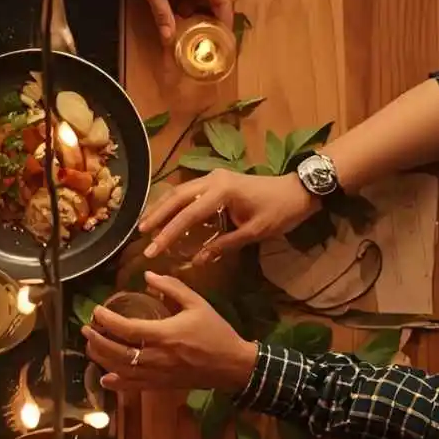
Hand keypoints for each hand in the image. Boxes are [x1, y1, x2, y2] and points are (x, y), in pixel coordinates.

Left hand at [82, 271, 256, 392]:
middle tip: (86, 329)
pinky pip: (133, 386)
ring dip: (101, 359)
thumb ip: (172, 287)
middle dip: (97, 341)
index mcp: (164, 335)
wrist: (232, 365)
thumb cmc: (216, 332)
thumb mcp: (197, 303)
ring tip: (91, 346)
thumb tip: (148, 275)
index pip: (126, 329)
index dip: (107, 320)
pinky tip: (104, 378)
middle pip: (117, 353)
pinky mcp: (161, 386)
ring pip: (121, 371)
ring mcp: (157, 375)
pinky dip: (116, 383)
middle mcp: (156, 357)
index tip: (97, 311)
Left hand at [125, 0, 232, 41]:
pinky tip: (184, 12)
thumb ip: (162, 14)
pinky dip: (197, 1)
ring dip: (204, 10)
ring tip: (195, 30)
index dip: (226, 21)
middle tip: (210, 40)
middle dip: (216, 19)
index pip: (223, 1)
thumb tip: (168, 38)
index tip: (226, 39)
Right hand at [140, 169, 315, 263]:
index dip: (167, 233)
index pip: (187, 214)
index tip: (152, 250)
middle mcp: (213, 179)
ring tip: (146, 225)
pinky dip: (175, 203)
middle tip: (140, 235)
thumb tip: (196, 261)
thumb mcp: (252, 232)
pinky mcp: (218, 180)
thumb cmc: (279, 212)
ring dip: (162, 208)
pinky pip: (189, 191)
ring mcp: (214, 177)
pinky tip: (166, 214)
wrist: (298, 191)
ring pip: (180, 191)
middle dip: (157, 216)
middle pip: (176, 197)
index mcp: (221, 191)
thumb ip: (223, 245)